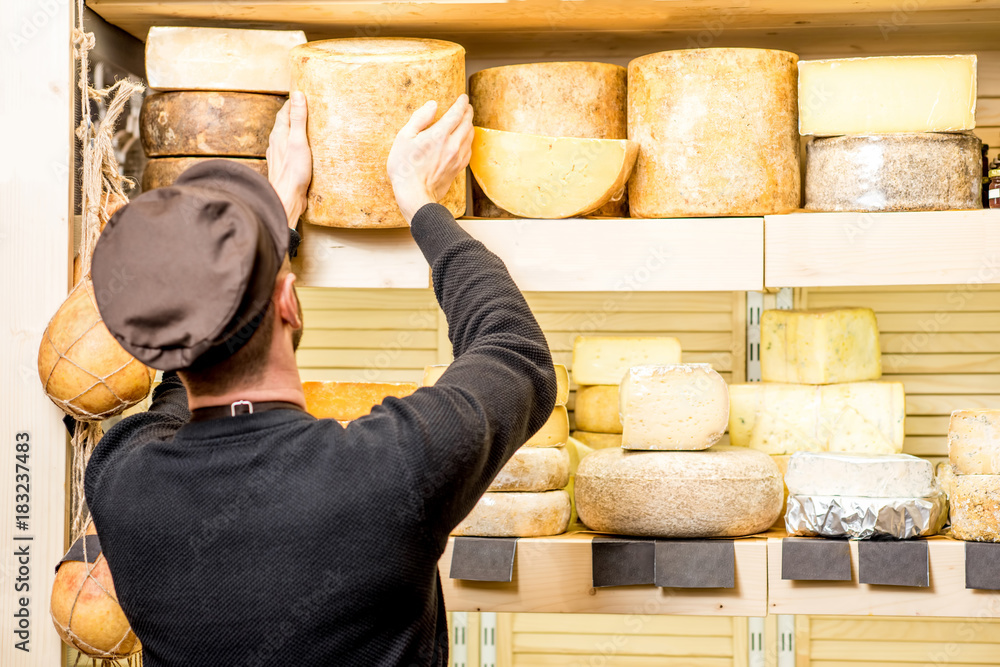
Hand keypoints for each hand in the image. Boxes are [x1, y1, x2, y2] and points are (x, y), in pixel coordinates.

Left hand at [267, 91, 311, 227]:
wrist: (286, 198)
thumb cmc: (292, 171)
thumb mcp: (299, 140)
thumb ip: (298, 118)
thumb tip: (297, 94)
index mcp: (279, 134)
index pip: (284, 111)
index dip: (293, 102)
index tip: (303, 94)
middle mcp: (276, 143)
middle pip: (284, 123)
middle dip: (294, 114)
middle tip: (306, 107)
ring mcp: (278, 155)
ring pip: (285, 137)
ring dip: (294, 129)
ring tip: (306, 126)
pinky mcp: (284, 167)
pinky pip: (289, 150)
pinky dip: (296, 144)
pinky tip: (302, 149)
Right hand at [387, 94, 473, 223]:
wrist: (415, 195)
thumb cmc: (405, 167)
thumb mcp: (404, 137)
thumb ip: (420, 118)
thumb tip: (433, 105)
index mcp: (439, 134)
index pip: (457, 113)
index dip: (461, 103)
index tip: (463, 97)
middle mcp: (452, 145)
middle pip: (467, 123)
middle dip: (468, 112)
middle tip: (467, 106)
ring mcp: (457, 158)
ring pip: (470, 136)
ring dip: (470, 125)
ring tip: (467, 120)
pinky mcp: (457, 169)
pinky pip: (468, 150)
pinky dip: (469, 141)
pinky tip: (465, 140)